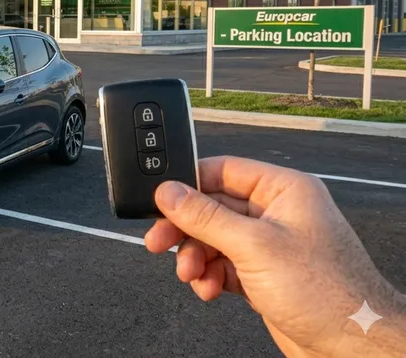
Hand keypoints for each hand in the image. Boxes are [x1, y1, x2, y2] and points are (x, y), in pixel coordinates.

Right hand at [144, 156, 404, 356]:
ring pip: (214, 239)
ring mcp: (270, 245)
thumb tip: (169, 192)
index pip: (224, 171)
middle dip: (186, 229)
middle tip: (159, 243)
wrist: (353, 346)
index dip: (189, 184)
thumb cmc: (326, 292)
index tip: (160, 201)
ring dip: (196, 257)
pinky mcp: (264, 274)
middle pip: (213, 208)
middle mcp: (276, 213)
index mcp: (284, 190)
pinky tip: (209, 289)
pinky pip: (223, 265)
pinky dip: (210, 276)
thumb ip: (206, 217)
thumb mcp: (254, 246)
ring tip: (191, 275)